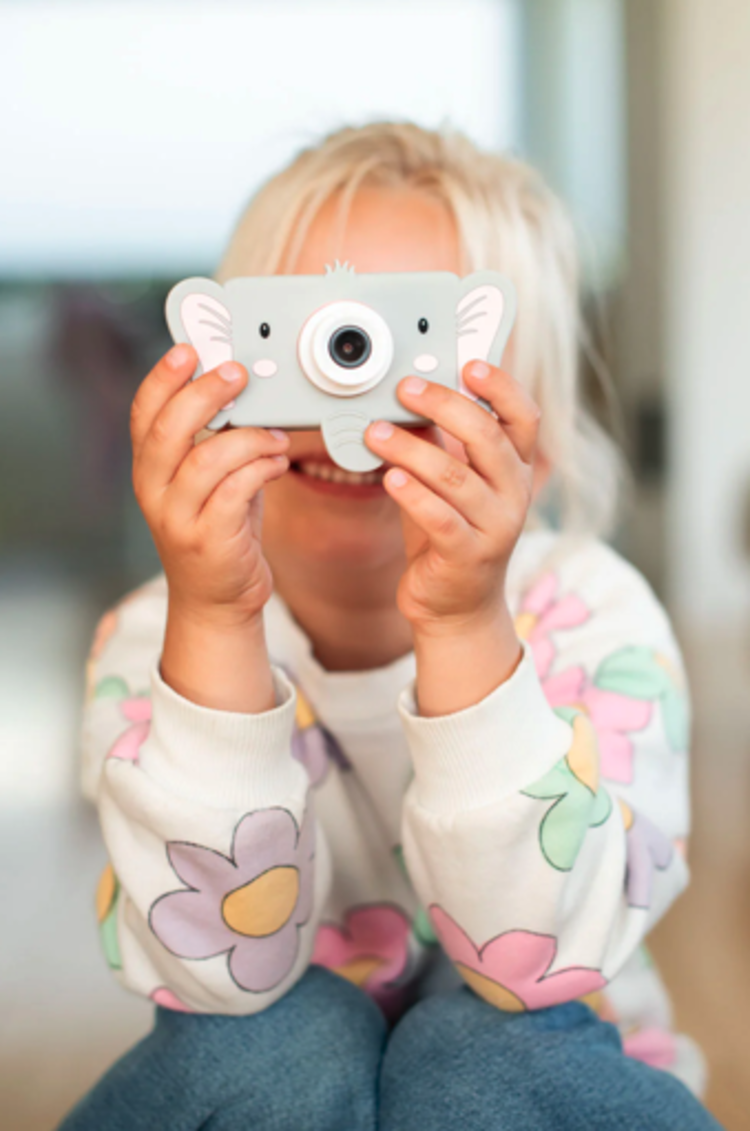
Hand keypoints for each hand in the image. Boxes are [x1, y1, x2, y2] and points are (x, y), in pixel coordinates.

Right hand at [130, 344, 290, 626]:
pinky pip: (234, 492)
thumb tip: (241, 389)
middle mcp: (154, 493)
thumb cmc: (219, 529)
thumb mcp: (208, 481)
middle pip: (169, 430)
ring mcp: (178, 519)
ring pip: (207, 460)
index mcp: (150, 470)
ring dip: (249, 438)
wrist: (217, 601)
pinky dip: (260, 469)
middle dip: (205, 394)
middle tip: (238, 374)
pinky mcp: (208, 541)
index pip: (143, 414)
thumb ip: (215, 440)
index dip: (162, 378)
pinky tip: (277, 464)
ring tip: (275, 438)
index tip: (188, 350)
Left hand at [364, 360, 541, 634]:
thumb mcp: (452, 483)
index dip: (501, 387)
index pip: (524, 418)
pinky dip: (412, 493)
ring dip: (411, 448)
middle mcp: (514, 495)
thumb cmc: (450, 534)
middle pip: (488, 437)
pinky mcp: (467, 556)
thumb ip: (441, 444)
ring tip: (376, 432)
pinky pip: (439, 517)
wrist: (457, 607)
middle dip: (443, 405)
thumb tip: (411, 395)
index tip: (468, 365)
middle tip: (404, 389)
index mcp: (517, 470)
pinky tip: (389, 476)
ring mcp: (495, 527)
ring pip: (455, 476)